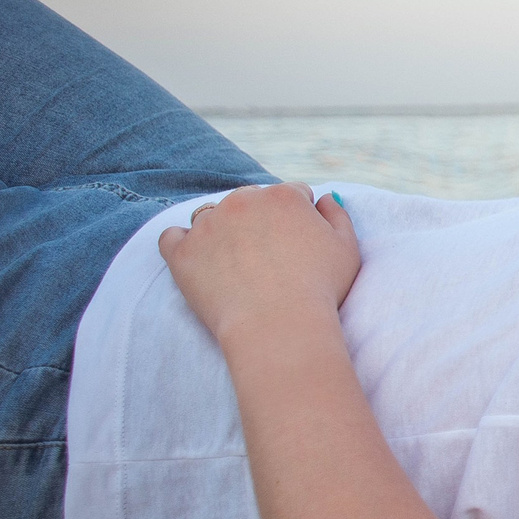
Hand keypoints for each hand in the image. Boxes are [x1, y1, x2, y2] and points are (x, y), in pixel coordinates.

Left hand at [158, 182, 360, 342]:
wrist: (279, 324)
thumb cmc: (320, 289)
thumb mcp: (347, 248)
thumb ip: (338, 215)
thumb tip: (324, 198)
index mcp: (283, 196)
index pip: (291, 194)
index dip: (298, 217)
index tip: (298, 242)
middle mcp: (243, 201)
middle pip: (249, 200)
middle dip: (258, 220)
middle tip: (266, 254)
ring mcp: (208, 225)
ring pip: (210, 216)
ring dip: (221, 231)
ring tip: (235, 264)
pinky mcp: (182, 252)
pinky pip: (172, 237)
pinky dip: (182, 244)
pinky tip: (198, 259)